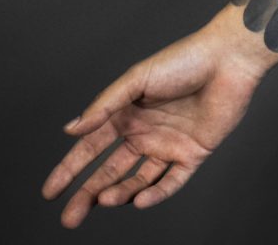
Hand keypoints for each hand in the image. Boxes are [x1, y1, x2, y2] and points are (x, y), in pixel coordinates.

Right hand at [42, 6, 277, 227]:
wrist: (228, 59)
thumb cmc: (183, 60)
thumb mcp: (137, 79)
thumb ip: (105, 106)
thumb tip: (71, 130)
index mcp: (127, 113)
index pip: (91, 146)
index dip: (70, 168)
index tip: (50, 192)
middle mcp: (145, 131)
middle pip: (110, 171)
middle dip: (88, 194)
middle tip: (70, 218)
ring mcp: (169, 144)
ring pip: (137, 179)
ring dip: (120, 193)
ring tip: (106, 199)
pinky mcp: (194, 153)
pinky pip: (171, 181)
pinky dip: (156, 194)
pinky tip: (140, 199)